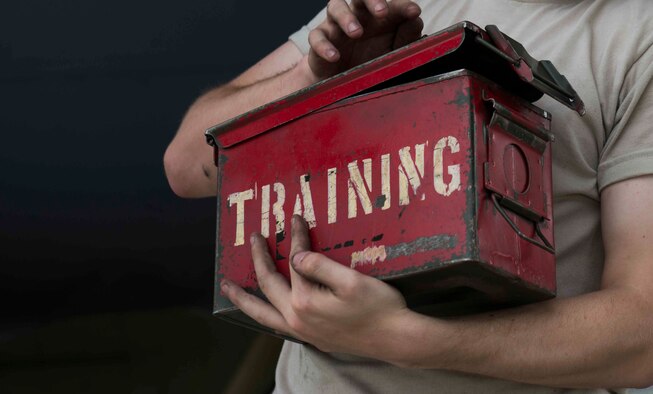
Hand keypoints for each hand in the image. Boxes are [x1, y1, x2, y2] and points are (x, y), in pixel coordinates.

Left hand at [221, 215, 410, 360]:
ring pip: (263, 314)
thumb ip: (319, 266)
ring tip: (229, 290)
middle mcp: (297, 318)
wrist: (396, 339)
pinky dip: (263, 314)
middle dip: (259, 259)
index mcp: (305, 301)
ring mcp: (303, 331)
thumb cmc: (378, 308)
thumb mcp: (351, 281)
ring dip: (244, 299)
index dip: (296, 238)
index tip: (296, 219)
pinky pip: (277, 324)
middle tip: (253, 239)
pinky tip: (265, 310)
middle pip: (268, 285)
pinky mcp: (313, 338)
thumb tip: (295, 257)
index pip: (294, 261)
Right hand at [308, 0, 423, 78]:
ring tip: (356, 32)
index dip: (401, 5)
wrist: (342, 84)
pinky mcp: (319, 40)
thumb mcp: (392, 52)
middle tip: (382, 12)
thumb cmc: (369, 62)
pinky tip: (335, 56)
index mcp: (377, 16)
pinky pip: (317, 37)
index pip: (390, 4)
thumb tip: (416, 18)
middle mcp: (356, 15)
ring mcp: (335, 26)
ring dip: (346, 17)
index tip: (413, 11)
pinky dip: (324, 45)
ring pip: (335, 7)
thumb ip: (406, 36)